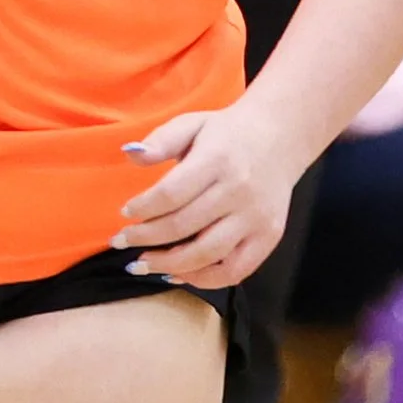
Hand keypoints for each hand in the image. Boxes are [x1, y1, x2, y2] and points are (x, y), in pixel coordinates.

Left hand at [115, 100, 301, 287]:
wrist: (281, 136)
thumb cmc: (227, 134)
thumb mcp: (192, 124)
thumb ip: (161, 140)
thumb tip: (131, 154)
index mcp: (217, 159)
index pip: (171, 193)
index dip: (143, 208)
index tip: (125, 214)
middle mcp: (239, 191)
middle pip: (183, 226)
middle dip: (145, 239)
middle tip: (121, 242)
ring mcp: (256, 218)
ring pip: (207, 254)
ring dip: (168, 265)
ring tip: (142, 264)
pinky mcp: (269, 236)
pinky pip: (235, 270)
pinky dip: (205, 279)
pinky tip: (179, 274)